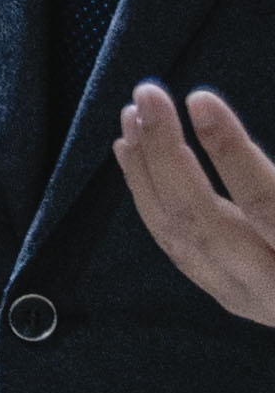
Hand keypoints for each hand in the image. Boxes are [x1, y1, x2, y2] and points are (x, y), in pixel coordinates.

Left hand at [118, 84, 274, 325]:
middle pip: (205, 222)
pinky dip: (146, 196)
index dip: (230, 151)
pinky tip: (130, 153)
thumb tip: (216, 112)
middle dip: (168, 153)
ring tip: (134, 114)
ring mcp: (251, 299)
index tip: (199, 98)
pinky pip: (174, 245)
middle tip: (148, 94)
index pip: (266, 205)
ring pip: (178, 236)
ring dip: (148, 169)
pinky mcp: (231, 295)